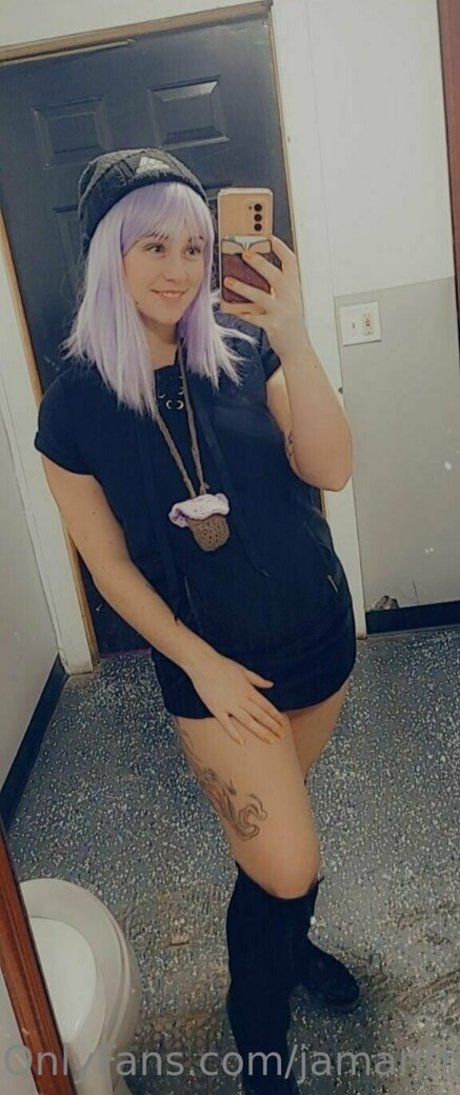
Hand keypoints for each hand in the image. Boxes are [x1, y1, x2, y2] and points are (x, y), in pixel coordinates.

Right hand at [188, 650, 285, 745]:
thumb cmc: (223, 665)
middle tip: (281, 736)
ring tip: (270, 740)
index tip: (282, 724)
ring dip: (260, 732)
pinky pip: (227, 724)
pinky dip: (234, 734)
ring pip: (248, 721)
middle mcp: (241, 699)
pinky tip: (242, 742)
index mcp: (249, 689)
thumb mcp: (244, 670)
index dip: (275, 715)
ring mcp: (229, 705)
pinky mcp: (216, 709)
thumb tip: (271, 684)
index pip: (266, 705)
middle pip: (260, 715)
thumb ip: (258, 680)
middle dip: (272, 726)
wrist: (203, 664)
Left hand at [223, 234, 309, 357]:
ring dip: (243, 287)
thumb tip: (251, 272)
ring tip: (228, 281)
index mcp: (294, 288)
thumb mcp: (287, 299)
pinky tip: (231, 308)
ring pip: (261, 296)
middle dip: (259, 263)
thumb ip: (275, 287)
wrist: (297, 347)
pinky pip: (254, 317)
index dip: (281, 248)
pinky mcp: (273, 326)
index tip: (270, 237)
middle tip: (244, 253)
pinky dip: (241, 312)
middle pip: (275, 275)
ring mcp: (282, 312)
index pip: (291, 263)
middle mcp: (290, 298)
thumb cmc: (289, 321)